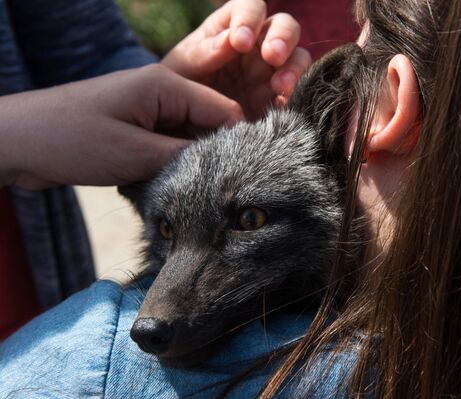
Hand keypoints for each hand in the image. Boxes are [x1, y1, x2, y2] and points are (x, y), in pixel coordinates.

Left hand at [0, 65, 242, 189]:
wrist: (17, 141)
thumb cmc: (72, 141)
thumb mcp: (136, 154)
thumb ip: (186, 157)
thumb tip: (224, 165)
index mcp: (166, 85)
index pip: (224, 111)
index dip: (236, 143)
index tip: (238, 177)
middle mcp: (162, 92)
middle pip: (208, 124)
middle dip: (211, 155)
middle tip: (209, 189)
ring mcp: (148, 109)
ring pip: (189, 137)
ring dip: (188, 162)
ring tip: (182, 187)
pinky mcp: (137, 127)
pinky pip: (168, 145)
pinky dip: (170, 164)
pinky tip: (163, 182)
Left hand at [162, 0, 311, 118]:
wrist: (181, 129)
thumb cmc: (177, 89)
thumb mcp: (181, 70)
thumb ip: (203, 53)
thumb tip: (230, 40)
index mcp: (231, 27)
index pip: (250, 7)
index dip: (250, 19)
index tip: (240, 43)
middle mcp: (258, 45)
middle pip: (285, 26)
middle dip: (282, 38)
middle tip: (272, 57)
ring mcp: (272, 72)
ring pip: (298, 57)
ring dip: (294, 68)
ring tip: (280, 87)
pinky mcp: (278, 100)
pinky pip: (297, 93)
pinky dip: (294, 97)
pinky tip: (281, 108)